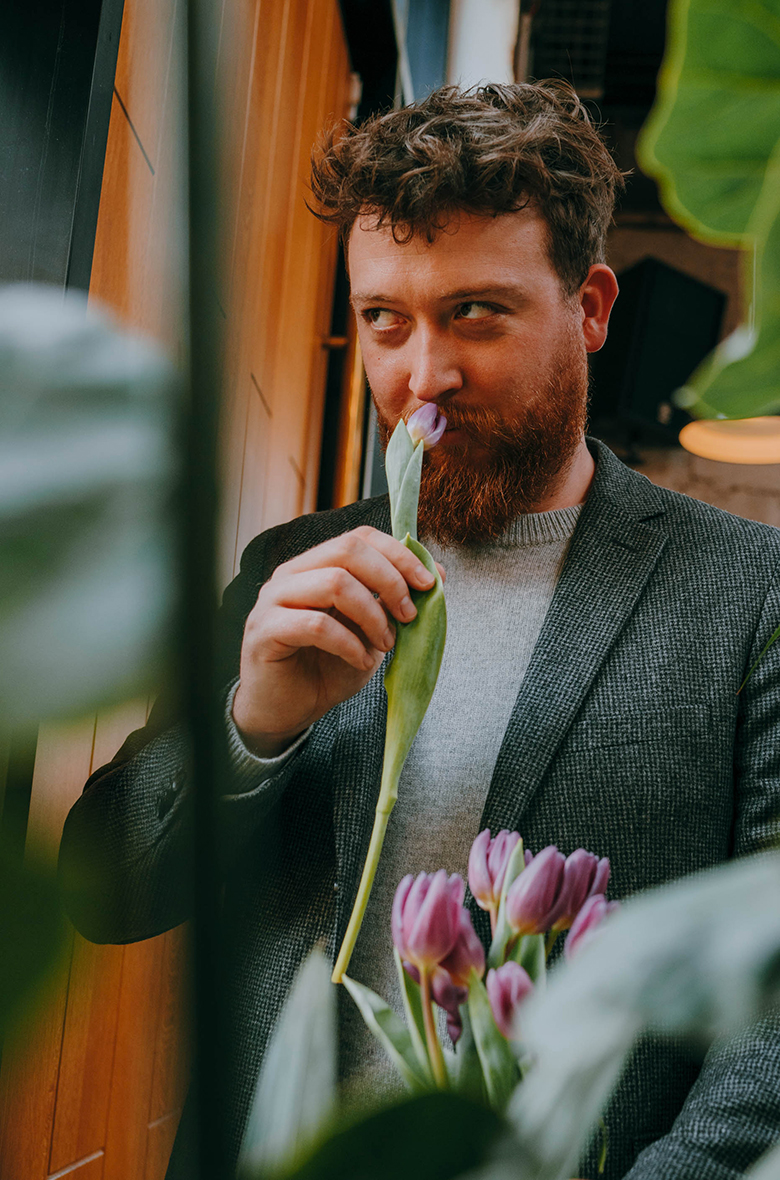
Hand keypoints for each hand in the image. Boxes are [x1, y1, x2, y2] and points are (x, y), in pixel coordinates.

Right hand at [233, 526, 442, 756]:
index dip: (399, 555)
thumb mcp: (370, 630)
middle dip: (390, 581)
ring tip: (386, 645)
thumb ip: (392, 601)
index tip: (428, 584)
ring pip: (334, 583)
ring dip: (373, 616)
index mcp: (315, 566)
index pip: (359, 538)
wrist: (286, 711)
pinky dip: (350, 644)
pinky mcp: (264, 632)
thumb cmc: (326, 668)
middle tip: (409, 616)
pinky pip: (316, 625)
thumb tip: (436, 572)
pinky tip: (361, 662)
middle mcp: (290, 575)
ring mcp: (273, 601)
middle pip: (348, 551)